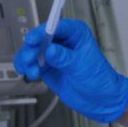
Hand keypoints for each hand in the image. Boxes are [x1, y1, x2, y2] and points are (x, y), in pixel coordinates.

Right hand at [12, 19, 127, 122]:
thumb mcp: (82, 66)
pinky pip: (32, 63)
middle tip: (29, 58)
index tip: (33, 40)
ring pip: (33, 50)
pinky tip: (29, 73)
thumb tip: (50, 50)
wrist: (100, 100)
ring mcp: (53, 54)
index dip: (41, 32)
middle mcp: (62, 41)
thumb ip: (64, 58)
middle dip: (31, 47)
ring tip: (31, 70)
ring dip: (27, 59)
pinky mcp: (47, 67)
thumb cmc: (99, 79)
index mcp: (75, 33)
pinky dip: (26, 67)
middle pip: (40, 37)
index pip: (55, 26)